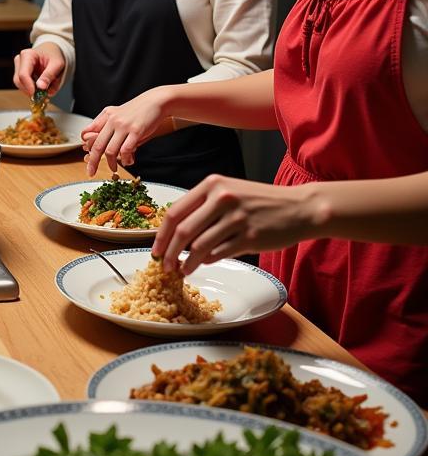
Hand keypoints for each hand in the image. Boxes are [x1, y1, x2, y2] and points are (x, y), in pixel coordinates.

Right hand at [12, 44, 65, 96]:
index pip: (23, 74)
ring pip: (20, 85)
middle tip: (43, 96)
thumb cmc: (54, 55)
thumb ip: (49, 75)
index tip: (36, 94)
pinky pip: (23, 85)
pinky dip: (31, 89)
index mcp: (28, 55)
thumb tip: (41, 87)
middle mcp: (20, 60)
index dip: (29, 86)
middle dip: (30, 90)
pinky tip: (40, 88)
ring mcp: (18, 67)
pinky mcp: (19, 73)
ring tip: (45, 90)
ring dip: (31, 90)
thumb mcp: (57, 64)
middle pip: (19, 81)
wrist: (51, 51)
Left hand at [82, 88, 169, 176]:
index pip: (87, 133)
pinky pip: (126, 150)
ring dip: (111, 163)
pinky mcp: (136, 131)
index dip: (86, 146)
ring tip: (113, 168)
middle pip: (97, 145)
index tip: (87, 155)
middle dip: (93, 162)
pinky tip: (127, 161)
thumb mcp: (117, 112)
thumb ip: (106, 124)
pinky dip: (124, 159)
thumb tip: (95, 140)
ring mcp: (124, 126)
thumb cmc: (137, 110)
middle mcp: (112, 120)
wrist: (155, 101)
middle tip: (91, 172)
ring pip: (110, 150)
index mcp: (106, 115)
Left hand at [153, 175, 322, 274]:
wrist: (300, 208)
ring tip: (182, 271)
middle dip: (169, 252)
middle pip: (183, 231)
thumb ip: (203, 208)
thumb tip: (175, 233)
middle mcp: (222, 198)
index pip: (175, 212)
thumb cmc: (261, 202)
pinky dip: (206, 262)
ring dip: (186, 263)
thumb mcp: (229, 192)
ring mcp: (236, 218)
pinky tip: (202, 265)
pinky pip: (219, 254)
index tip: (156, 250)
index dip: (161, 234)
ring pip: (199, 246)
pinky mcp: (250, 237)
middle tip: (164, 266)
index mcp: (212, 184)